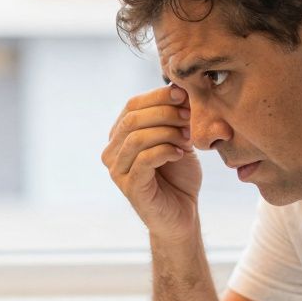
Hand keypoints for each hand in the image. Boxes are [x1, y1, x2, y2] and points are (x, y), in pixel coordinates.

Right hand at [102, 84, 200, 241]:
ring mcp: (117, 171)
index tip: (184, 95)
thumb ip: (175, 117)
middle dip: (164, 113)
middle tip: (189, 117)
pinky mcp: (129, 187)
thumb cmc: (179, 176)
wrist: (183, 214)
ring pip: (137, 138)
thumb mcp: (179, 138)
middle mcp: (112, 152)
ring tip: (187, 139)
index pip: (132, 105)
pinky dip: (165, 151)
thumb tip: (177, 87)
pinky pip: (144, 159)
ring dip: (167, 133)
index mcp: (120, 135)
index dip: (158, 96)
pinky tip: (180, 155)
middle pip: (133, 119)